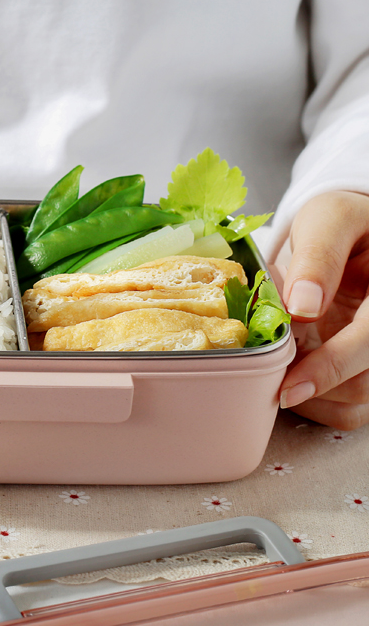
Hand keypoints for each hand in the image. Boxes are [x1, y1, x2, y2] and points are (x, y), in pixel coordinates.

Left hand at [279, 191, 368, 429]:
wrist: (355, 230)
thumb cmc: (345, 222)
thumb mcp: (329, 220)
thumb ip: (318, 258)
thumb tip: (301, 307)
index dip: (332, 368)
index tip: (290, 386)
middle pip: (363, 382)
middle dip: (311, 383)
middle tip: (266, 368)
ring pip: (356, 401)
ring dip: (310, 394)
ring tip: (276, 359)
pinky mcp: (367, 366)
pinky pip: (349, 405)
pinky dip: (316, 400)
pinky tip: (290, 370)